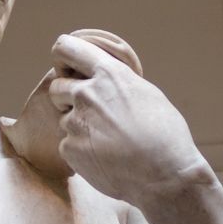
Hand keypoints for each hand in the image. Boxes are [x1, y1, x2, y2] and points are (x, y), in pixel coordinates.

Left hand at [46, 32, 202, 207]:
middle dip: (67, 98)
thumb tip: (105, 79)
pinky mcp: (70, 149)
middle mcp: (86, 94)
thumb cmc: (165, 135)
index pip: (65, 48)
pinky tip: (105, 158)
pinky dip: (82, 151)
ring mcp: (75, 122)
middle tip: (90, 113)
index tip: (65, 65)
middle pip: (57, 87)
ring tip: (108, 141)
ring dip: (79, 127)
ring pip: (65, 120)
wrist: (165, 175)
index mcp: (107, 74)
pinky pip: (68, 145)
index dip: (62, 56)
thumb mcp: (146, 94)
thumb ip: (119, 82)